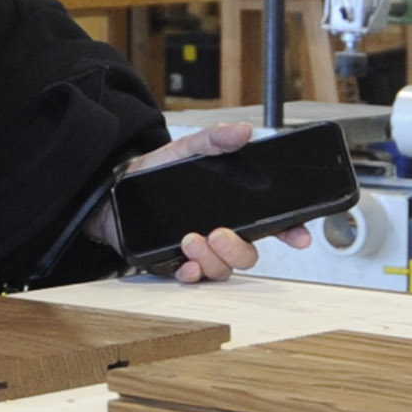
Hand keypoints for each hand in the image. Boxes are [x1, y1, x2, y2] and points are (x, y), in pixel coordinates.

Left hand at [113, 123, 306, 286]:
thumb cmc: (153, 173)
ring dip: (212, 260)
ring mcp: (199, 251)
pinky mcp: (174, 263)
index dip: (289, 231)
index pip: (270, 224)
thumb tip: (242, 130)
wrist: (113, 191)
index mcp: (230, 209)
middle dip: (237, 250)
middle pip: (247, 255)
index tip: (299, 237)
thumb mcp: (185, 150)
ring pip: (222, 270)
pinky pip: (192, 280)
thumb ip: (213, 140)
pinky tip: (184, 263)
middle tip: (218, 233)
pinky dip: (191, 275)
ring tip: (190, 239)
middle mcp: (219, 234)